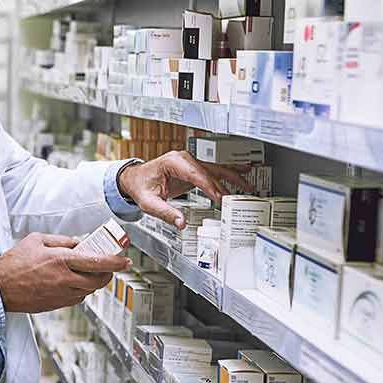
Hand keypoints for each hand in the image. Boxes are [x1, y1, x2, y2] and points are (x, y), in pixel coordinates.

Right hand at [0, 233, 130, 313]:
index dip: (116, 262)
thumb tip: (77, 243)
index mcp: (61, 260)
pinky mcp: (57, 304)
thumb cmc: (14, 263)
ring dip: (94, 282)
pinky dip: (81, 290)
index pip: (98, 262)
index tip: (125, 261)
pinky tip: (73, 282)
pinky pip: (78, 298)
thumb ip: (61, 240)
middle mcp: (65, 279)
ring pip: (90, 290)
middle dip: (108, 273)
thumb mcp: (36, 240)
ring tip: (88, 272)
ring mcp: (62, 294)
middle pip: (99, 280)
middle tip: (108, 266)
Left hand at [117, 150, 252, 228]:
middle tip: (241, 193)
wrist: (134, 179)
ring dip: (233, 176)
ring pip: (215, 168)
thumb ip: (165, 212)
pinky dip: (227, 173)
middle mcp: (183, 159)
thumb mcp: (148, 202)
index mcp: (173, 163)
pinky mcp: (193, 169)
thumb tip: (181, 223)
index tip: (220, 197)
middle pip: (210, 170)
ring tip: (248, 184)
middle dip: (227, 182)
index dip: (210, 186)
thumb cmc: (140, 186)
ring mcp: (189, 162)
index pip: (196, 175)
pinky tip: (243, 171)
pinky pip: (212, 171)